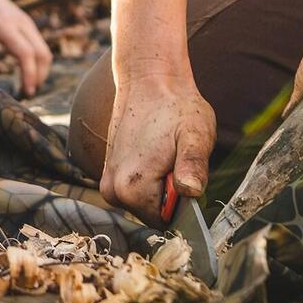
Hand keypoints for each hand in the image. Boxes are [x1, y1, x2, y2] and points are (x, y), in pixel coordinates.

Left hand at [0, 0, 52, 94]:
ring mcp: (27, 23)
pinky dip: (38, 62)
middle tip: (27, 94)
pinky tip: (28, 74)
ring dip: (41, 71)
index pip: (25, 52)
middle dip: (39, 77)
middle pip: (42, 54)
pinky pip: (40, 46)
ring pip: (45, 51)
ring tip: (28, 87)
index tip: (27, 91)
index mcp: (3, 26)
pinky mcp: (29, 25)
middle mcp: (20, 23)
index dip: (30, 74)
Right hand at [98, 72, 216, 221]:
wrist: (148, 80)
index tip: (184, 171)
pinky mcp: (108, 173)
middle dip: (170, 193)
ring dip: (160, 184)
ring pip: (145, 202)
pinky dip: (149, 177)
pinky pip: (135, 190)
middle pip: (153, 213)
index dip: (182, 201)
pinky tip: (155, 153)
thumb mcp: (194, 134)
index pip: (166, 222)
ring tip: (165, 153)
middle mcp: (112, 191)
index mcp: (132, 188)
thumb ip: (193, 165)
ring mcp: (107, 182)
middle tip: (175, 158)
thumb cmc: (176, 106)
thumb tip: (192, 191)